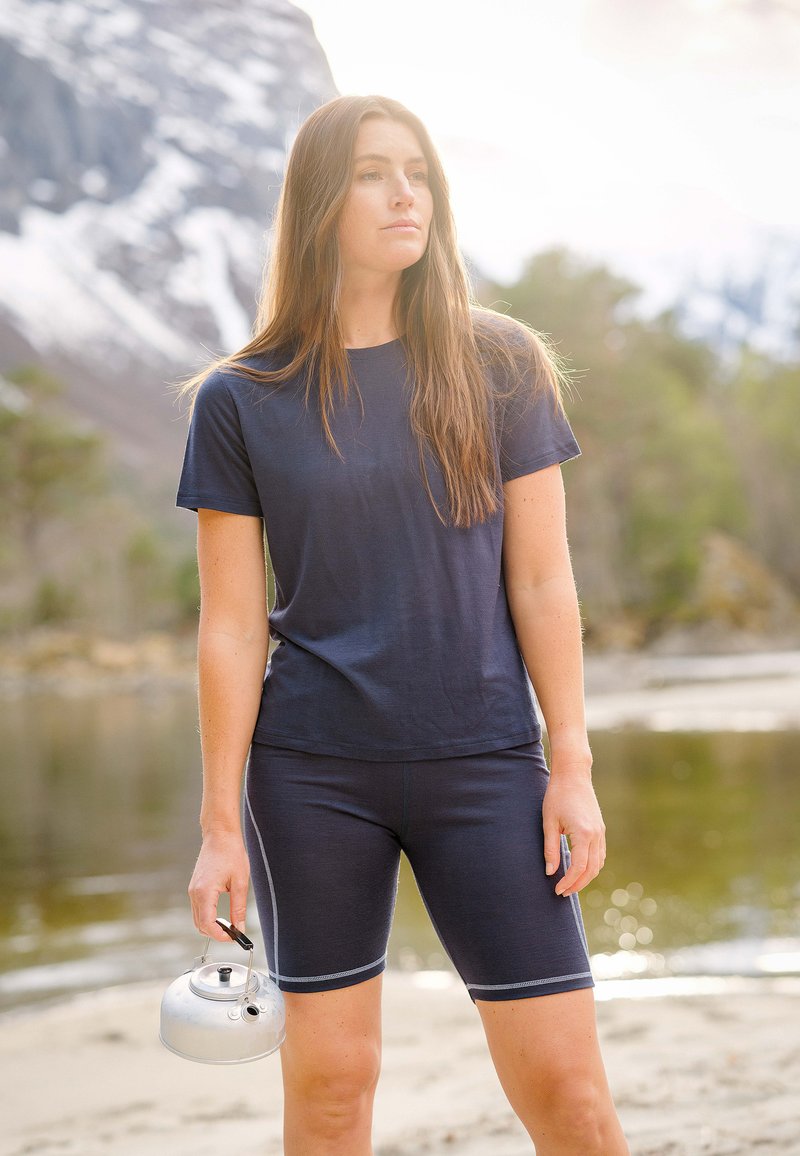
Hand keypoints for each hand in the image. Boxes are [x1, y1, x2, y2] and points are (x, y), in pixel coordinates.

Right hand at [188, 830, 250, 940]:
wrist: (220, 834)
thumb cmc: (231, 853)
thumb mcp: (241, 882)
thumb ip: (239, 908)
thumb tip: (240, 928)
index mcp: (204, 892)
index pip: (207, 924)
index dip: (220, 935)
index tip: (233, 938)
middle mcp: (194, 892)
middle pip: (199, 924)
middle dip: (215, 933)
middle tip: (233, 933)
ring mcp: (192, 889)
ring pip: (197, 918)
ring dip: (211, 926)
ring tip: (229, 925)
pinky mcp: (194, 887)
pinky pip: (198, 908)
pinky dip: (207, 916)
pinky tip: (221, 915)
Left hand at [542, 773, 605, 896]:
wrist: (573, 774)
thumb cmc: (557, 795)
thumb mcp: (549, 822)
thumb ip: (550, 849)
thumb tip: (550, 872)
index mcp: (583, 833)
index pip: (579, 867)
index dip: (569, 882)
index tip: (558, 890)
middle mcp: (596, 835)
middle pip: (591, 870)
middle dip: (578, 884)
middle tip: (562, 892)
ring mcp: (601, 831)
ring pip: (598, 864)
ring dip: (586, 877)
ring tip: (570, 884)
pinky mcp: (600, 828)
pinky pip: (600, 854)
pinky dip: (592, 866)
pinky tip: (580, 869)